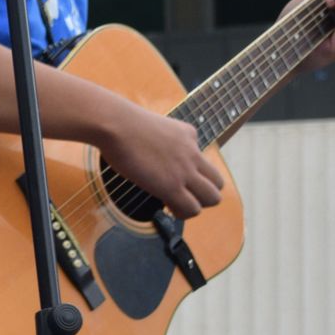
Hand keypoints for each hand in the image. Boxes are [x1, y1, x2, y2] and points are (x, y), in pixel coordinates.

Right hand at [100, 108, 224, 218]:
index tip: (172, 174)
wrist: (116, 125)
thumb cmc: (122, 122)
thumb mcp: (153, 125)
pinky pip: (192, 208)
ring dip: (196, 204)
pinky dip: (181, 212)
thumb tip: (153, 152)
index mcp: (189, 134)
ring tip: (176, 202)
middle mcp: (193, 153)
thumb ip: (162, 138)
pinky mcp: (172, 186)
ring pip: (213, 198)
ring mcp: (185, 170)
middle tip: (181, 193)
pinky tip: (166, 206)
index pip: (203, 159)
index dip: (191, 172)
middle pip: (218, 183)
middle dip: (202, 192)